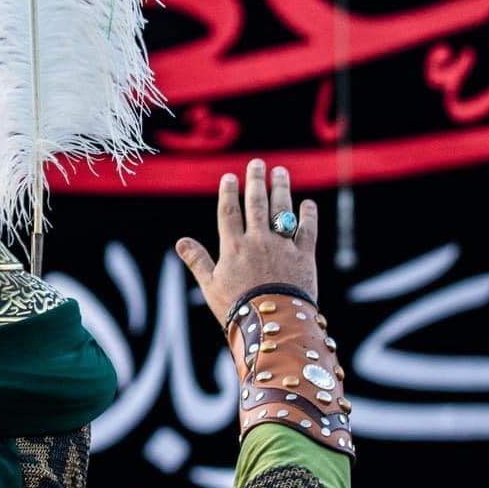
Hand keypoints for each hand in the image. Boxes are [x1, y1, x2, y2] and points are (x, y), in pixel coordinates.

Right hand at [175, 158, 318, 327]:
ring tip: (280, 172)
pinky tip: (307, 203)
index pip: (229, 212)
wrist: (273, 324)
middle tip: (257, 164)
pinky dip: (308, 215)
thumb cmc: (237, 308)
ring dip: (281, 189)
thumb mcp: (211, 286)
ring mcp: (282, 246)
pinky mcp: (304, 256)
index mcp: (234, 247)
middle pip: (256, 204)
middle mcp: (258, 240)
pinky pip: (307, 230)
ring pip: (281, 210)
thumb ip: (198, 261)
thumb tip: (180, 241)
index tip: (230, 176)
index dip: (229, 192)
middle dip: (256, 181)